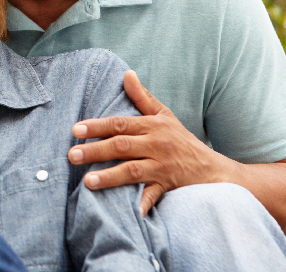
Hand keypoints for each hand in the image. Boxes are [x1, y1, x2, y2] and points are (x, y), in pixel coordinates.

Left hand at [67, 70, 223, 215]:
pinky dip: (143, 203)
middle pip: (122, 146)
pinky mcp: (168, 186)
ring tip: (88, 182)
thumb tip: (126, 74)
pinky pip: (154, 195)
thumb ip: (143, 96)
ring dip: (110, 177)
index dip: (97, 126)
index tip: (75, 130)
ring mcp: (162, 166)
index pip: (120, 124)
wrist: (213, 169)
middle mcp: (157, 145)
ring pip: (133, 171)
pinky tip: (130, 211)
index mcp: (152, 126)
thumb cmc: (182, 140)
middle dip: (95, 151)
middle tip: (72, 155)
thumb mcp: (165, 115)